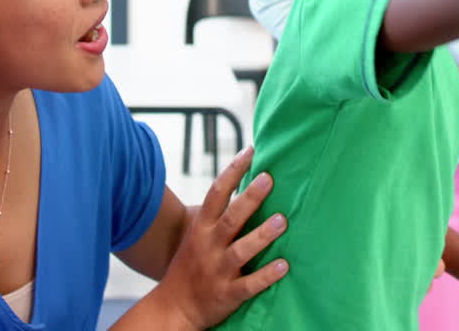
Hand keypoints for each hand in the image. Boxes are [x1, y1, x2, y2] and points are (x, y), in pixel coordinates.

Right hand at [152, 147, 288, 328]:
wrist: (174, 308)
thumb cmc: (191, 265)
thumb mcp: (197, 236)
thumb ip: (218, 216)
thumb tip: (248, 187)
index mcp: (201, 228)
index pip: (216, 193)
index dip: (232, 171)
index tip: (250, 151)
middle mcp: (208, 246)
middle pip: (230, 218)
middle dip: (249, 198)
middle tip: (269, 178)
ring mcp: (218, 271)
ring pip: (241, 250)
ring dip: (262, 235)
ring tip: (282, 220)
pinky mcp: (228, 294)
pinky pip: (249, 284)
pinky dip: (266, 276)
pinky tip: (284, 266)